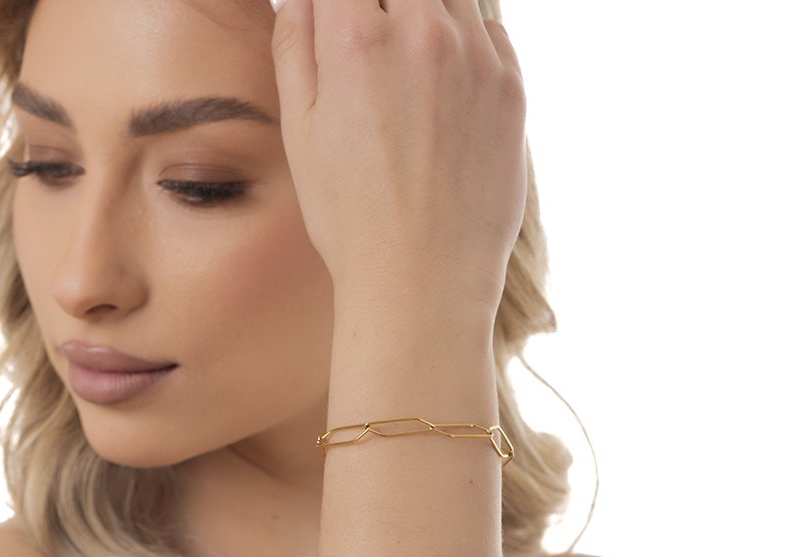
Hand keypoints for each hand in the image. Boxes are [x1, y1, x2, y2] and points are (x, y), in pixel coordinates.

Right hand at [270, 0, 527, 317]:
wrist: (422, 280)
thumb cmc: (350, 218)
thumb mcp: (300, 134)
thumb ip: (294, 46)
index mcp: (357, 38)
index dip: (335, 4)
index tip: (334, 22)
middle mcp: (423, 30)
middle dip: (377, 8)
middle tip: (368, 49)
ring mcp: (476, 55)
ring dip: (423, 12)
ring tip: (404, 65)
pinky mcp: (511, 85)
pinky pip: (489, 29)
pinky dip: (462, 38)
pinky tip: (440, 86)